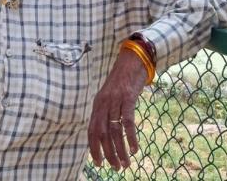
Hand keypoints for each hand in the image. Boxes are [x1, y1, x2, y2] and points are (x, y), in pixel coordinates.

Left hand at [88, 48, 148, 169]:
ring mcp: (115, 100)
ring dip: (120, 150)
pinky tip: (135, 149)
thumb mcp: (110, 96)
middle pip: (102, 134)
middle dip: (108, 153)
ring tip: (126, 163)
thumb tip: (107, 133)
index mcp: (97, 105)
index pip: (92, 131)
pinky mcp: (128, 97)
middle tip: (116, 167)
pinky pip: (127, 121)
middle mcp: (103, 103)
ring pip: (115, 131)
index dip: (94, 148)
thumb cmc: (123, 81)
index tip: (99, 163)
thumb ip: (107, 111)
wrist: (132, 60)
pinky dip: (131, 137)